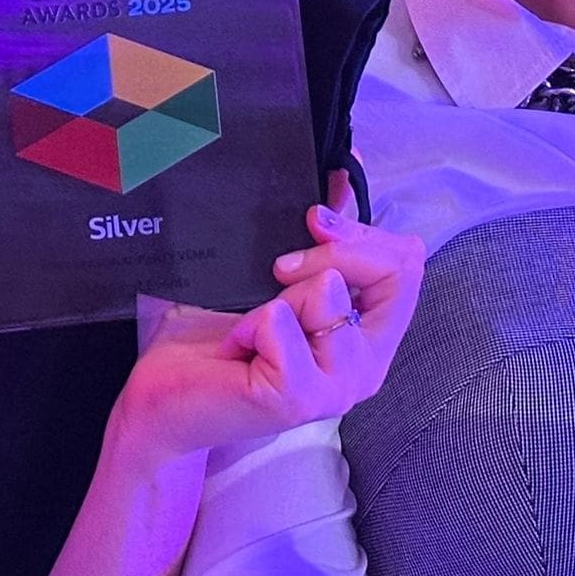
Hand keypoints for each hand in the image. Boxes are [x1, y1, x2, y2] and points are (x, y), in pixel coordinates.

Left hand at [109, 174, 424, 470]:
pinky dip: (248, 323)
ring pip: (327, 291)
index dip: (363, 233)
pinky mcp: (297, 396)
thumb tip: (344, 177)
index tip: (314, 223)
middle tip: (278, 272)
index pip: (408, 265)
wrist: (165, 398)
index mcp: (371, 342)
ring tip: (254, 330)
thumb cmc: (219, 338)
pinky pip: (280, 319)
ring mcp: (336, 388)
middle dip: (328, 253)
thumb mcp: (281, 280)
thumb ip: (325, 240)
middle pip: (389, 270)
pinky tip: (238, 350)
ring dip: (277, 298)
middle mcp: (367, 370)